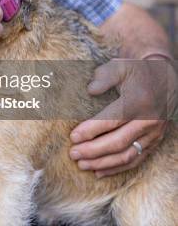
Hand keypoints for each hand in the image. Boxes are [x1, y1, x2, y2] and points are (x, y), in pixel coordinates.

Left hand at [69, 57, 176, 177]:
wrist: (163, 75)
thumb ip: (104, 76)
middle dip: (93, 151)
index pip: (112, 120)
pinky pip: (137, 160)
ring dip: (103, 163)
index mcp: (138, 102)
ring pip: (128, 155)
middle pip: (118, 142)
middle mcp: (148, 120)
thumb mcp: (120, 65)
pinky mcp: (155, 141)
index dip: (92, 130)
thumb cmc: (136, 70)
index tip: (73, 137)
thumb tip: (90, 90)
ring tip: (81, 164)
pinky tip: (99, 172)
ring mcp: (154, 133)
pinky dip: (118, 168)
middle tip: (73, 154)